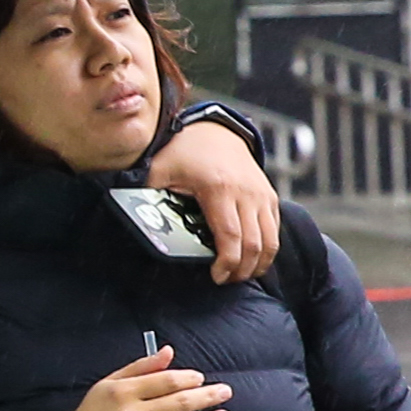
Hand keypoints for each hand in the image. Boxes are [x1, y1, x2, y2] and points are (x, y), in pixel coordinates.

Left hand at [145, 117, 281, 282]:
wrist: (215, 129)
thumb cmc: (185, 151)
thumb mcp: (160, 168)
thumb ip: (147, 194)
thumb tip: (135, 221)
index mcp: (218, 188)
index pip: (230, 236)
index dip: (226, 263)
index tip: (216, 277)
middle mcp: (246, 192)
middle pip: (254, 244)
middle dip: (241, 270)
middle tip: (226, 280)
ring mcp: (261, 194)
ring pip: (270, 240)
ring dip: (258, 264)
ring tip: (239, 274)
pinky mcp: (269, 196)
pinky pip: (275, 230)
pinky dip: (267, 249)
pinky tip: (251, 259)